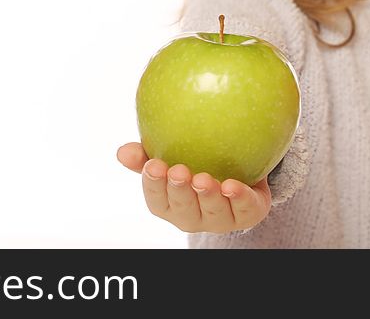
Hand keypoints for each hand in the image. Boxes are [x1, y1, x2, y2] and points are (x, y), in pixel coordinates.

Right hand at [116, 142, 271, 232]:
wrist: (239, 173)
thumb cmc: (194, 164)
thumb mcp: (169, 158)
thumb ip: (146, 156)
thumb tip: (122, 151)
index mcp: (170, 205)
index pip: (157, 201)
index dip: (154, 185)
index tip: (153, 164)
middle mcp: (193, 216)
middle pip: (184, 209)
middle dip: (179, 192)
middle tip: (177, 172)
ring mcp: (220, 218)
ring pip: (213, 211)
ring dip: (207, 196)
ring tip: (203, 179)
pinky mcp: (247, 213)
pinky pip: (244, 208)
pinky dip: (239, 198)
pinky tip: (232, 186)